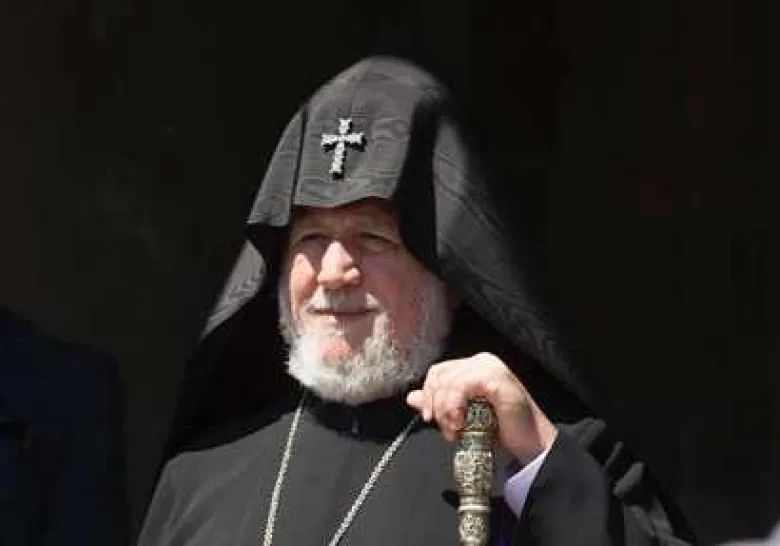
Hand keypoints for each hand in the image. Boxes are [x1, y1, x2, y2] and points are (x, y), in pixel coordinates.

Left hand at [406, 352, 557, 464]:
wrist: (531, 444)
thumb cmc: (501, 430)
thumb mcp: (462, 417)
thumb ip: (439, 404)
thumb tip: (412, 397)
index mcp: (473, 367)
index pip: (438, 372)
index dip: (429, 395)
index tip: (429, 419)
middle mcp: (481, 361)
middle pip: (439, 374)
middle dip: (435, 405)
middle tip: (445, 429)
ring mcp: (489, 367)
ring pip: (448, 381)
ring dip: (445, 411)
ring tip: (455, 431)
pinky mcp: (495, 377)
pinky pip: (461, 386)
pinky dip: (454, 407)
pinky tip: (462, 423)